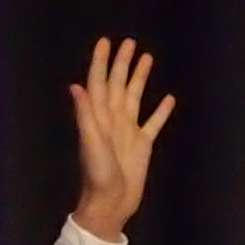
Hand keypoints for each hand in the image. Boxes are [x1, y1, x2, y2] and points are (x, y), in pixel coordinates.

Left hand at [66, 36, 172, 238]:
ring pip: (135, 97)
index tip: (106, 42)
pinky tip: (169, 98)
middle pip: (117, 84)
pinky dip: (161, 110)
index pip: (99, 82)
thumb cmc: (98, 174)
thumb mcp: (90, 143)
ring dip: (139, 78)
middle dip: (122, 63)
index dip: (101, 62)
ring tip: (147, 58)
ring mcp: (128, 131)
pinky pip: (153, 122)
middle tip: (129, 42)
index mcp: (99, 117)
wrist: (111, 203)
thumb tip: (76, 86)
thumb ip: (85, 115)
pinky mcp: (143, 144)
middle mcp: (113, 119)